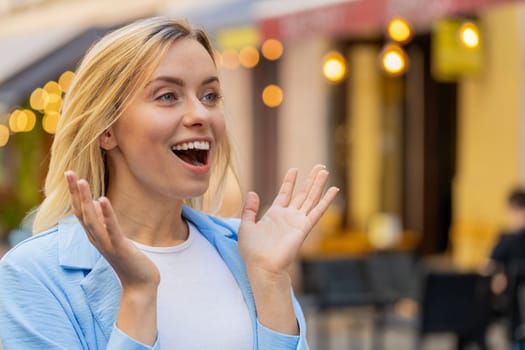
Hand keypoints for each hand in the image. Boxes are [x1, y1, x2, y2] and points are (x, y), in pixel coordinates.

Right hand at [65, 171, 159, 288]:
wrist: (140, 283)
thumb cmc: (128, 259)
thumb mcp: (114, 236)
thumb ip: (105, 221)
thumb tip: (99, 201)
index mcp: (95, 235)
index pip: (80, 211)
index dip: (75, 193)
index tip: (71, 174)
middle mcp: (97, 239)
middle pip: (81, 212)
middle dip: (76, 192)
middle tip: (69, 172)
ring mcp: (107, 244)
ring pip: (92, 219)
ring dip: (86, 200)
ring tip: (83, 181)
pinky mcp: (120, 247)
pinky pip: (112, 229)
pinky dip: (107, 214)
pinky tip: (104, 199)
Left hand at [238, 164, 338, 276]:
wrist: (261, 266)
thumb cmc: (252, 251)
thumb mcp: (246, 226)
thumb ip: (249, 209)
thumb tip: (252, 192)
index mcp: (274, 215)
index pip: (285, 193)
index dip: (290, 181)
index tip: (294, 169)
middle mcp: (288, 216)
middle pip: (302, 194)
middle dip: (310, 180)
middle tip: (319, 167)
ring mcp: (297, 221)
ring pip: (311, 198)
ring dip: (318, 185)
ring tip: (325, 171)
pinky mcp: (304, 227)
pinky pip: (317, 211)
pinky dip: (326, 200)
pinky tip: (333, 190)